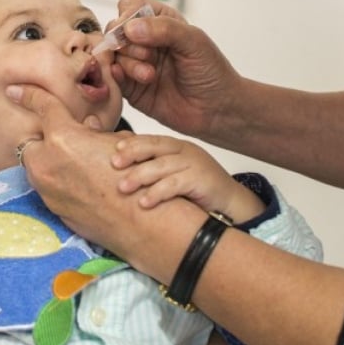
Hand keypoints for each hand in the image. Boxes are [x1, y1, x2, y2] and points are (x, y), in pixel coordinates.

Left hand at [6, 83, 145, 252]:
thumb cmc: (133, 181)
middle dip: (43, 140)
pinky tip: (80, 185)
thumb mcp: (116, 143)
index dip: (29, 95)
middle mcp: (47, 163)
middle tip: (65, 142)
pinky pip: (47, 188)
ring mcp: (47, 189)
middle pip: (30, 142)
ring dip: (49, 162)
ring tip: (76, 165)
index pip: (42, 107)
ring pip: (36, 167)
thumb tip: (86, 125)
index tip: (15, 91)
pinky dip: (57, 182)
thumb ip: (94, 131)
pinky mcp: (52, 208)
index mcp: (63, 139)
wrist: (139, 222)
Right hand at [110, 0, 243, 140]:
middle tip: (149, 55)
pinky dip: (117, 77)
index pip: (130, 6)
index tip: (135, 31)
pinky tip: (139, 81)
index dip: (127, 16)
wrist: (218, 110)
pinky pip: (111, 77)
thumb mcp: (194, 42)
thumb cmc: (212, 72)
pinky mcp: (130, 87)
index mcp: (160, 21)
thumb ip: (164, 28)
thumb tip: (129, 28)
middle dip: (126, 43)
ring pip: (111, 54)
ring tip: (150, 75)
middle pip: (114, 30)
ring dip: (128, 63)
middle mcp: (144, 40)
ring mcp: (135, 63)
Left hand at [113, 134, 264, 223]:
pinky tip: (144, 203)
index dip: (130, 144)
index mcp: (174, 146)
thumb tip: (118, 166)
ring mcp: (194, 164)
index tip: (112, 150)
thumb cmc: (196, 190)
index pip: (149, 140)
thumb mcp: (171, 174)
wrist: (231, 204)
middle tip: (113, 164)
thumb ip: (151, 167)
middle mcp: (184, 151)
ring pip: (162, 166)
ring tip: (122, 188)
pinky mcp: (201, 180)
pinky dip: (158, 193)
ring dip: (140, 176)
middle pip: (154, 147)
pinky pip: (175, 185)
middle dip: (132, 154)